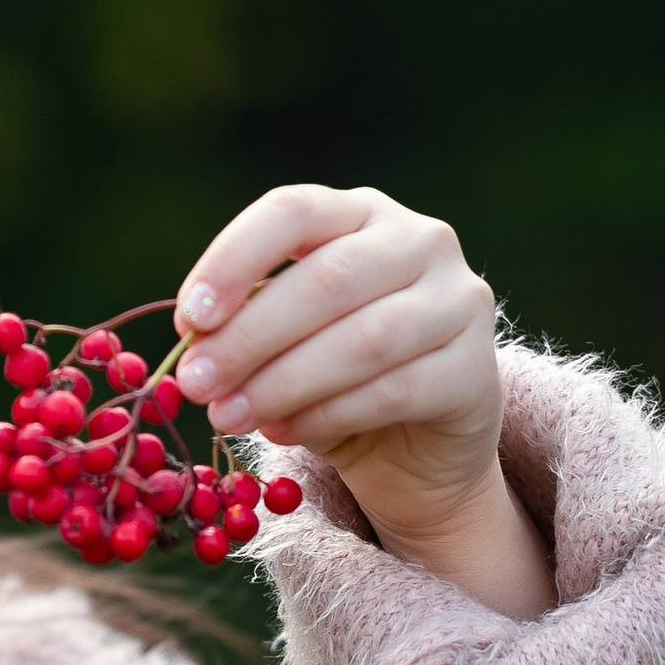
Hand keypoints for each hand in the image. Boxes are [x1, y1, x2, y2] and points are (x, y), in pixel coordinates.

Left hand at [171, 183, 552, 617]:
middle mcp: (420, 241)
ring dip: (282, 382)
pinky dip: (327, 415)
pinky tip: (282, 432)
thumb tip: (192, 346)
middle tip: (195, 384)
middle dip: (249, 337)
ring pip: (363, 339)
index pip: (293, 211)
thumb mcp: (283, 341)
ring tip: (227, 416)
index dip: (234, 260)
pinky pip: (393, 391)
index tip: (187, 318)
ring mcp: (458, 301)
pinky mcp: (476, 371)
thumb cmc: (333, 380)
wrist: (416, 452)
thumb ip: (245, 328)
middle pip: (327, 279)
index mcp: (361, 213)